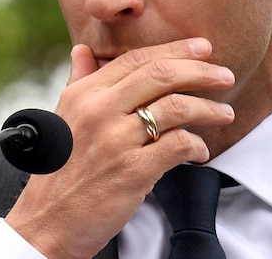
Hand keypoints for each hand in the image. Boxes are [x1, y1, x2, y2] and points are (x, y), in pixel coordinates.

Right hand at [5, 38, 234, 258]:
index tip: (202, 48)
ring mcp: (116, 140)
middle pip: (161, 75)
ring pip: (176, 108)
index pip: (137, 59)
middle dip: (201, 72)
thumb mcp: (63, 118)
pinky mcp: (132, 171)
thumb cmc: (59, 170)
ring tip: (225, 113)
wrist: (46, 223)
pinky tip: (200, 151)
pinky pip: (178, 145)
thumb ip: (78, 81)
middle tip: (224, 75)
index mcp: (84, 94)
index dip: (175, 50)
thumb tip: (82, 50)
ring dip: (208, 109)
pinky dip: (197, 146)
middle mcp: (99, 111)